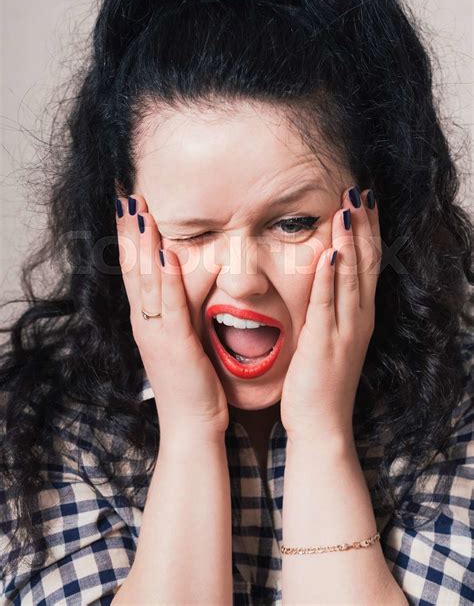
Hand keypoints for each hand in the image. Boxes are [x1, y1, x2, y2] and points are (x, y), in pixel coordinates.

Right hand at [115, 194, 228, 438]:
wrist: (192, 425)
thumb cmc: (192, 382)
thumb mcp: (186, 336)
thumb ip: (188, 305)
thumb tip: (201, 273)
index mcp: (147, 318)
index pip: (135, 269)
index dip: (130, 237)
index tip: (128, 206)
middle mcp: (144, 321)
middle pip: (133, 266)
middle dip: (130, 230)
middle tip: (125, 195)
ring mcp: (155, 332)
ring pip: (147, 280)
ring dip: (143, 244)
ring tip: (140, 211)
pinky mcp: (173, 344)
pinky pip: (170, 305)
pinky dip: (167, 279)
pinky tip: (166, 254)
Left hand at [280, 187, 380, 442]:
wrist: (321, 424)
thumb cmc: (321, 382)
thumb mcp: (330, 338)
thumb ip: (328, 310)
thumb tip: (321, 280)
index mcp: (359, 316)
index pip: (368, 264)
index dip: (368, 231)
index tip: (365, 200)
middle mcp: (358, 319)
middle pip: (367, 263)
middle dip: (364, 226)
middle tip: (361, 191)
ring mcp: (345, 331)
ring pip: (352, 277)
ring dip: (351, 241)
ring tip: (348, 208)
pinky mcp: (324, 343)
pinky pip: (328, 303)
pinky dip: (331, 276)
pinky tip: (330, 251)